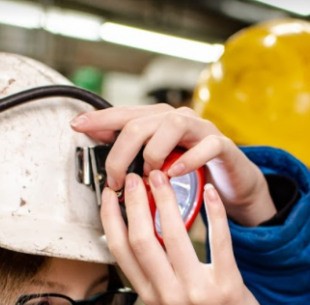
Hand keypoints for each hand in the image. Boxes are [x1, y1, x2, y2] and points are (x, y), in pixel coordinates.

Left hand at [72, 105, 276, 226]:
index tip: (78, 126)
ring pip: (172, 125)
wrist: (232, 183)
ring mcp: (201, 129)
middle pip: (140, 124)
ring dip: (153, 153)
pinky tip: (175, 174)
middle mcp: (177, 118)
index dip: (99, 119)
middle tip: (117, 180)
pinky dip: (188, 160)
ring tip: (150, 177)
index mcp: (158, 121)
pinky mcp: (222, 145)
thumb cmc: (193, 174)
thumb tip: (102, 158)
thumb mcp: (158, 166)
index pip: (123, 114)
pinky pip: (206, 145)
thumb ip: (134, 159)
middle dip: (121, 153)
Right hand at [101, 169, 268, 304]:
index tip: (109, 193)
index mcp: (150, 295)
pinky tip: (210, 192)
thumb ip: (153, 271)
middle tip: (136, 176)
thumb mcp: (168, 300)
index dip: (111, 218)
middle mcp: (168, 295)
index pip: (120, 251)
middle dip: (134, 202)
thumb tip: (136, 229)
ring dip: (167, 199)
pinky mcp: (227, 285)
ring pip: (175, 236)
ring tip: (163, 176)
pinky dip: (214, 213)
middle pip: (142, 239)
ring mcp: (197, 291)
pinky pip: (219, 241)